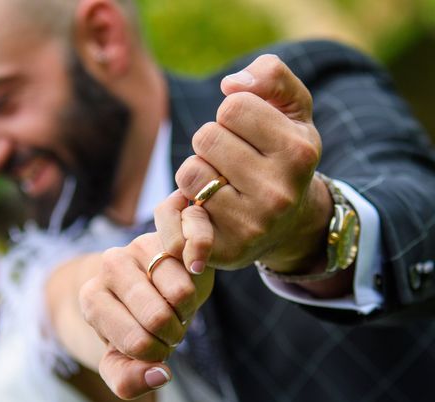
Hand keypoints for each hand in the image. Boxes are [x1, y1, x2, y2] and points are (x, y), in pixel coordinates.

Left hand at [79, 232, 213, 398]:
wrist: (148, 290)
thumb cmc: (133, 327)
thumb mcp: (122, 361)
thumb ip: (128, 381)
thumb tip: (160, 376)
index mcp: (91, 299)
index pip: (136, 342)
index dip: (156, 354)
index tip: (153, 348)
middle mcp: (108, 266)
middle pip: (157, 318)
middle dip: (173, 335)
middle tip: (168, 331)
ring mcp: (137, 246)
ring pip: (179, 294)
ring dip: (186, 313)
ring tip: (175, 311)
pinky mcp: (166, 237)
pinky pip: (193, 272)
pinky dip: (196, 292)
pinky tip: (184, 291)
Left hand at [156, 54, 332, 273]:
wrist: (288, 225)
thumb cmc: (281, 156)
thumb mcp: (292, 111)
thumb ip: (272, 77)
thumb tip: (231, 84)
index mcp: (299, 152)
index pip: (233, 105)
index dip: (232, 114)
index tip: (248, 133)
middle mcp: (279, 193)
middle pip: (206, 137)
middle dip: (212, 144)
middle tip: (231, 162)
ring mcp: (252, 225)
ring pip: (189, 173)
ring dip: (196, 174)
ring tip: (220, 185)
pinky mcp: (224, 251)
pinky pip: (176, 215)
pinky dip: (178, 209)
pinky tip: (198, 215)